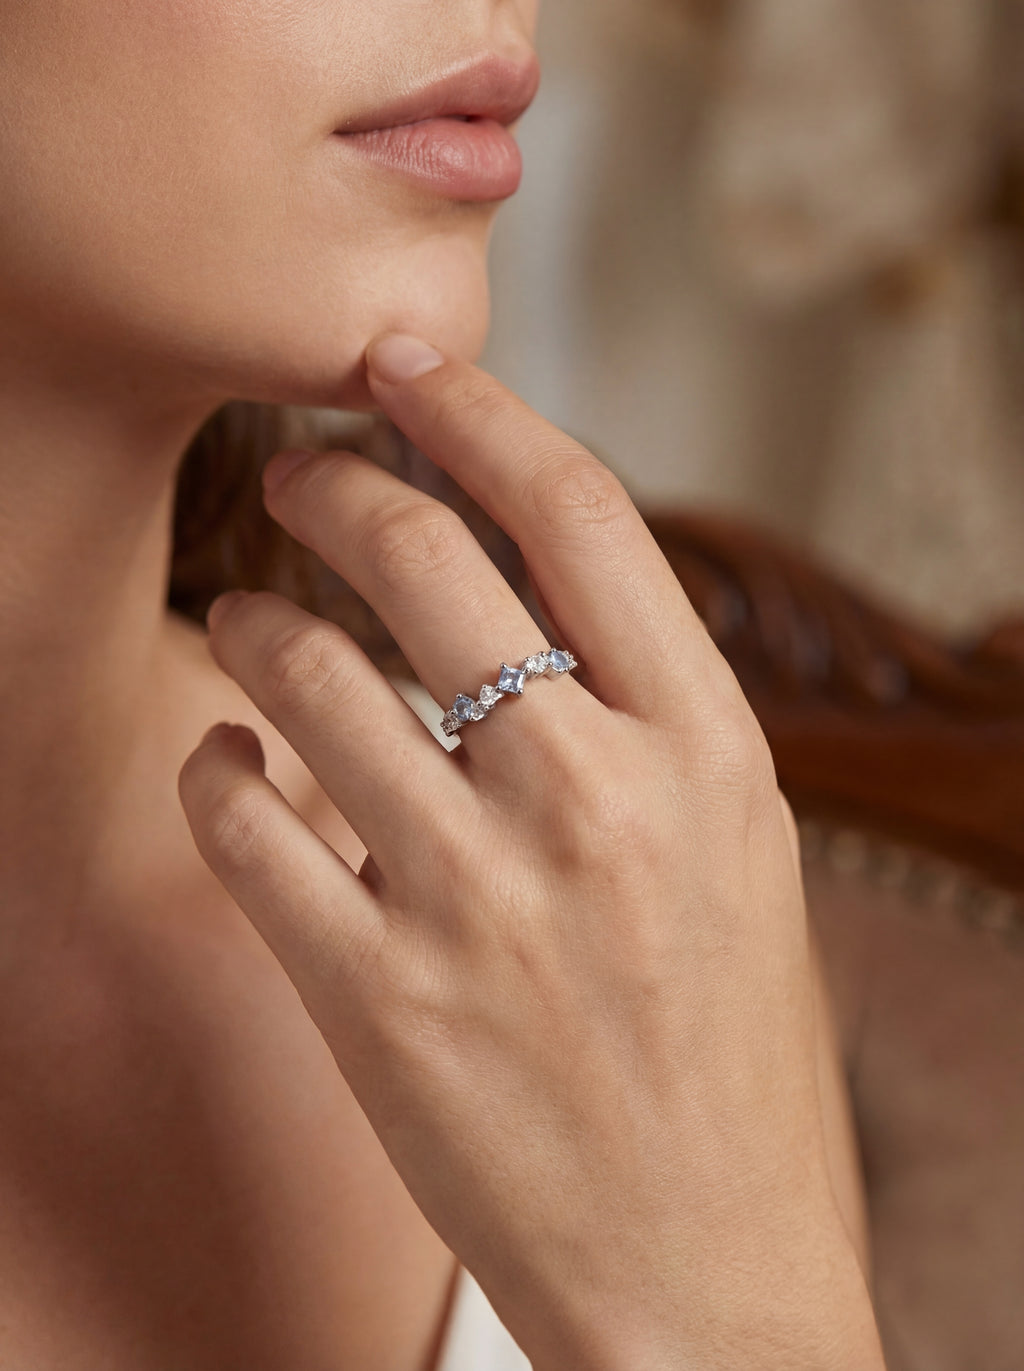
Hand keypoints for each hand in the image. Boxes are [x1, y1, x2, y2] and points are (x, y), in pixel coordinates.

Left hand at [178, 335, 882, 1370]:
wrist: (713, 1282)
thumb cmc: (734, 1062)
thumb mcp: (740, 856)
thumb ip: (647, 722)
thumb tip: (529, 600)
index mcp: (706, 751)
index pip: (579, 514)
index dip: (478, 412)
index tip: (407, 367)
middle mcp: (593, 800)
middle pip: (422, 561)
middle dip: (333, 487)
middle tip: (296, 477)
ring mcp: (476, 898)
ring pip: (304, 676)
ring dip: (252, 624)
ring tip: (245, 621)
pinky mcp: (377, 997)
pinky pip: (243, 826)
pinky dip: (215, 771)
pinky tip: (228, 766)